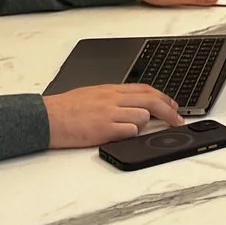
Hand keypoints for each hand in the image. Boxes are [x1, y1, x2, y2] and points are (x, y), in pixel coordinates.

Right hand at [45, 83, 184, 147]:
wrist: (47, 118)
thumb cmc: (64, 109)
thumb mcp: (91, 94)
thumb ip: (111, 98)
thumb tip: (131, 105)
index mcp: (109, 89)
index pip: (144, 89)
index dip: (163, 97)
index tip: (173, 105)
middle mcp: (112, 98)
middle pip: (151, 101)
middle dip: (169, 111)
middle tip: (178, 121)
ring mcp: (109, 113)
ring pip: (142, 117)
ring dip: (142, 125)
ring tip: (128, 129)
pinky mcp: (105, 129)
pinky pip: (130, 131)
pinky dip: (130, 135)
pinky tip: (120, 135)